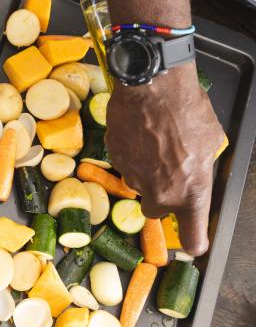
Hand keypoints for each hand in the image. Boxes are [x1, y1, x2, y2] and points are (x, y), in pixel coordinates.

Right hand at [105, 62, 223, 255]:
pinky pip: (124, 163)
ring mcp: (133, 175)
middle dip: (159, 198)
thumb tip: (195, 168)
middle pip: (155, 211)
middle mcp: (160, 191)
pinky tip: (140, 133)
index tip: (192, 238)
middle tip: (166, 173)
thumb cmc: (187, 109)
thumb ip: (201, 165)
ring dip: (145, 170)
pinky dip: (131, 153)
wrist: (151, 85)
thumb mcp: (210, 141)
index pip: (193, 237)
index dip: (193, 241)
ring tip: (153, 142)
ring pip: (138, 183)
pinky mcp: (114, 157)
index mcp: (191, 191)